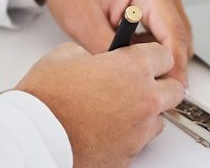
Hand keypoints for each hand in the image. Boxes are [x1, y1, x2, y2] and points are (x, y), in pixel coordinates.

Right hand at [16, 41, 184, 167]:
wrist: (35, 134)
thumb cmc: (47, 97)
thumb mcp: (66, 54)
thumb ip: (92, 54)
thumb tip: (95, 60)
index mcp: (133, 67)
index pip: (165, 56)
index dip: (153, 58)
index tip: (145, 61)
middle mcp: (144, 99)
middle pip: (174, 91)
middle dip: (159, 87)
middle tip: (138, 86)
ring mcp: (139, 131)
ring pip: (158, 121)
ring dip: (143, 115)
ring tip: (114, 112)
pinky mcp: (128, 155)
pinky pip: (136, 144)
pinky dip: (125, 138)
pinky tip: (103, 131)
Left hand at [29, 0, 194, 83]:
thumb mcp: (85, 23)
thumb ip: (112, 53)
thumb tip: (130, 77)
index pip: (174, 37)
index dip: (174, 68)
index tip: (171, 92)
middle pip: (181, 39)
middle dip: (167, 64)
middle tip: (145, 86)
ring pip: (174, 37)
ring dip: (158, 54)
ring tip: (127, 63)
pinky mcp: (154, 0)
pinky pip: (163, 30)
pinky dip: (151, 45)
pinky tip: (128, 50)